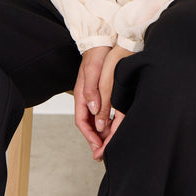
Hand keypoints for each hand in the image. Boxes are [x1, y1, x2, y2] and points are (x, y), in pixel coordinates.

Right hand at [91, 45, 133, 160]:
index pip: (82, 121)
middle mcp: (85, 98)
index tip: (97, 146)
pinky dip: (105, 122)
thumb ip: (92, 91)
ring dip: (101, 132)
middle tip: (104, 151)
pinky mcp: (100, 93)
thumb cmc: (96, 56)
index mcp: (81, 95)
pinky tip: (113, 126)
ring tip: (110, 143)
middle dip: (95, 139)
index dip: (89, 136)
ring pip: (94, 120)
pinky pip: (100, 113)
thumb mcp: (94, 72)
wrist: (101, 43)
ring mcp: (92, 96)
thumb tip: (93, 111)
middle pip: (88, 124)